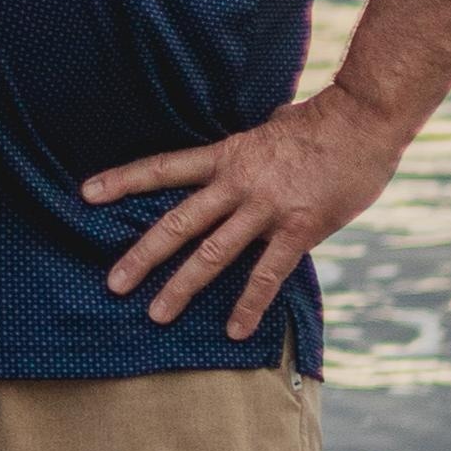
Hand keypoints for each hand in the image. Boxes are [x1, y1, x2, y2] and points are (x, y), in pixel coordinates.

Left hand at [81, 81, 408, 340]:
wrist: (363, 119)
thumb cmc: (323, 122)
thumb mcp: (271, 128)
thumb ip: (252, 148)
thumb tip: (250, 144)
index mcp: (227, 156)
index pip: (164, 167)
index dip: (124, 180)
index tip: (87, 193)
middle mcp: (237, 183)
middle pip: (178, 222)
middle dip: (143, 254)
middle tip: (113, 283)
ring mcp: (266, 208)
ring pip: (213, 253)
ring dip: (182, 286)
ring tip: (156, 314)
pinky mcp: (298, 229)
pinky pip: (268, 274)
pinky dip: (249, 304)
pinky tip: (235, 331)